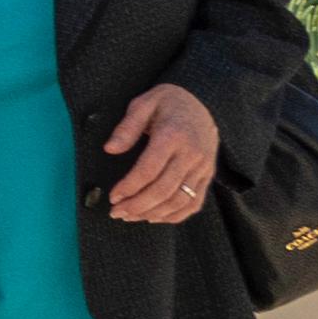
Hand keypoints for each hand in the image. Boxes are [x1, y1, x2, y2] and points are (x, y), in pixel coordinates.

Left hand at [101, 81, 221, 222]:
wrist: (204, 102)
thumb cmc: (168, 102)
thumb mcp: (144, 104)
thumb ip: (127, 127)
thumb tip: (110, 149)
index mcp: (173, 136)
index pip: (149, 170)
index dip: (129, 187)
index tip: (113, 196)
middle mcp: (191, 155)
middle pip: (164, 190)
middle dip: (137, 206)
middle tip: (116, 212)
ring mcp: (202, 167)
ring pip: (179, 200)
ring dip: (153, 213)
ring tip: (130, 216)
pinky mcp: (207, 175)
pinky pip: (195, 202)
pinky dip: (175, 215)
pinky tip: (155, 217)